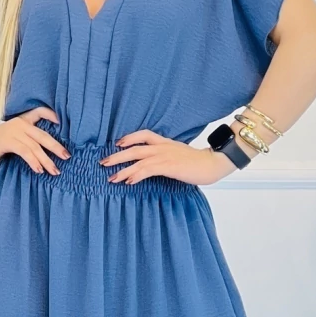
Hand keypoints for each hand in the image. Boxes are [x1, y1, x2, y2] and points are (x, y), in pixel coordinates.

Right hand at [0, 105, 69, 174]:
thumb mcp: (13, 138)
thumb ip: (26, 142)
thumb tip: (44, 155)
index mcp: (22, 121)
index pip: (40, 111)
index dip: (52, 115)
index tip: (63, 124)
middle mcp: (20, 124)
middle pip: (43, 135)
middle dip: (57, 147)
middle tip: (67, 156)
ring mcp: (14, 132)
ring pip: (36, 146)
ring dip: (46, 160)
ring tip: (54, 171)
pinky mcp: (8, 141)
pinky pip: (25, 151)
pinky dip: (33, 161)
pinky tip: (38, 170)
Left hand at [99, 130, 239, 185]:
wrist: (212, 163)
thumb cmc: (197, 163)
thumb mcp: (179, 155)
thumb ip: (166, 157)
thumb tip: (154, 166)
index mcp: (164, 142)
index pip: (143, 134)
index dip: (128, 138)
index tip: (117, 144)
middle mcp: (162, 147)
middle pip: (134, 148)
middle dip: (117, 155)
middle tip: (103, 162)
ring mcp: (165, 156)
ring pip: (138, 160)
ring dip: (122, 169)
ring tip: (111, 177)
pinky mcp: (168, 166)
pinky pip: (148, 170)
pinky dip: (136, 175)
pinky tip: (129, 182)